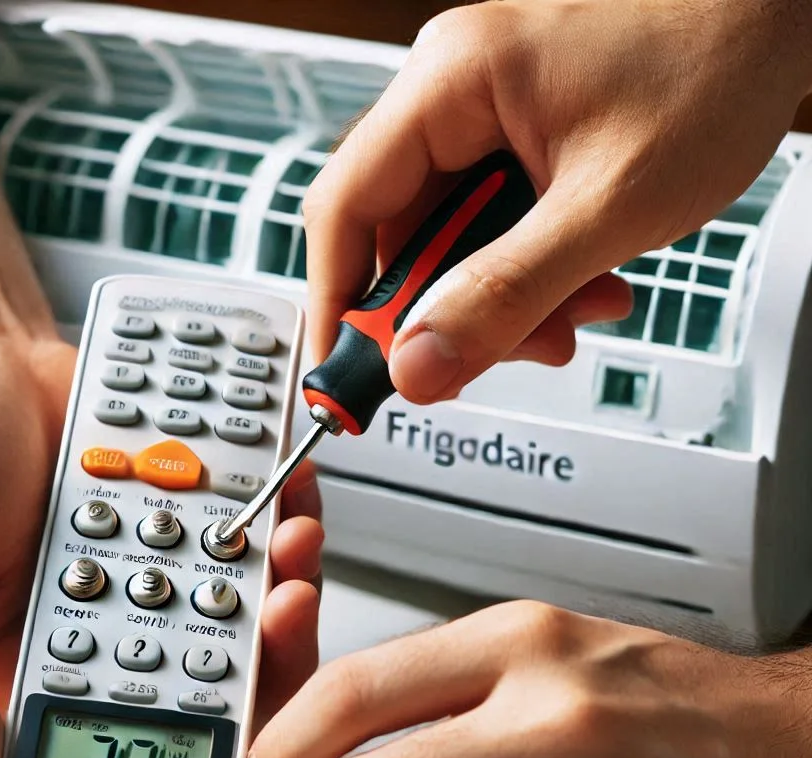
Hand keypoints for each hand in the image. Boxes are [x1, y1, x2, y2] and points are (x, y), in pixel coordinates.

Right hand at [0, 338, 322, 757]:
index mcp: (36, 669)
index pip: (122, 741)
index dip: (190, 747)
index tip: (244, 722)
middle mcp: (102, 629)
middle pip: (206, 674)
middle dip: (263, 651)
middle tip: (285, 606)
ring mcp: (152, 571)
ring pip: (238, 604)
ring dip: (278, 580)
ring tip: (292, 539)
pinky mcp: (183, 515)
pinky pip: (242, 531)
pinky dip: (271, 517)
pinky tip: (284, 497)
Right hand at [303, 0, 811, 401]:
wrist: (786, 6)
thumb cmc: (718, 57)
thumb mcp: (607, 207)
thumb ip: (506, 295)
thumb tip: (420, 363)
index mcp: (451, 81)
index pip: (347, 208)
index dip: (339, 302)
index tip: (346, 372)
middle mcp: (454, 93)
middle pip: (401, 236)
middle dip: (447, 311)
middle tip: (485, 357)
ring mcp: (487, 115)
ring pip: (452, 243)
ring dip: (501, 300)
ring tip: (570, 315)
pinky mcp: (519, 138)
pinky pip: (493, 226)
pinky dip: (528, 273)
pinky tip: (581, 285)